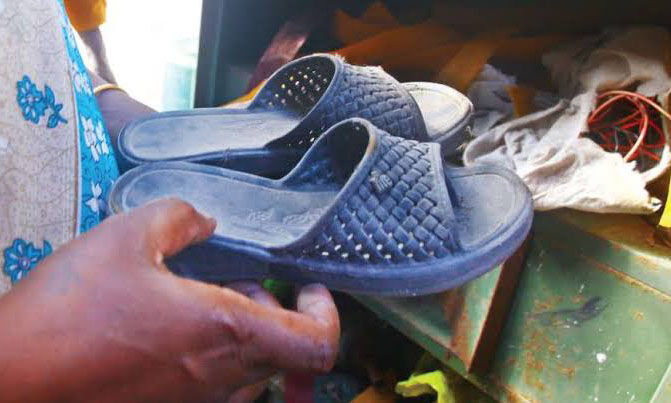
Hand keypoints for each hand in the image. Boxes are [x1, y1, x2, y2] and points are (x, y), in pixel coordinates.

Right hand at [0, 199, 339, 401]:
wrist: (11, 381)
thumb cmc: (69, 312)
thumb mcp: (126, 237)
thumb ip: (179, 217)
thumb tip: (206, 221)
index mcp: (225, 333)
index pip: (316, 344)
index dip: (326, 314)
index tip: (308, 289)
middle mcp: (220, 379)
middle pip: (283, 352)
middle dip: (272, 313)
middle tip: (240, 283)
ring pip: (249, 370)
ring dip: (241, 333)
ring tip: (198, 300)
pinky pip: (212, 386)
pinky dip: (211, 354)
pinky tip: (166, 328)